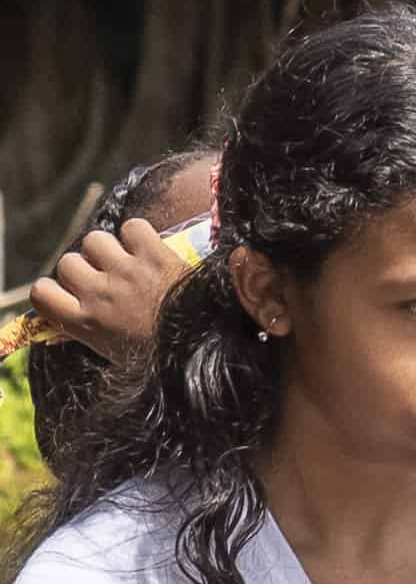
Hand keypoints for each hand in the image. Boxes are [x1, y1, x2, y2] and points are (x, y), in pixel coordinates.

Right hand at [29, 219, 186, 369]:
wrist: (208, 351)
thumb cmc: (161, 357)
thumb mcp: (114, 355)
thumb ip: (86, 335)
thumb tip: (61, 327)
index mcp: (85, 323)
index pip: (40, 292)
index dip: (54, 288)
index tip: (71, 293)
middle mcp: (99, 294)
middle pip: (67, 261)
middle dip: (85, 267)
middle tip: (108, 279)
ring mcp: (127, 273)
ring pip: (94, 240)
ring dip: (108, 248)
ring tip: (128, 262)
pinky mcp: (155, 257)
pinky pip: (132, 227)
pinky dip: (138, 234)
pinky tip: (150, 250)